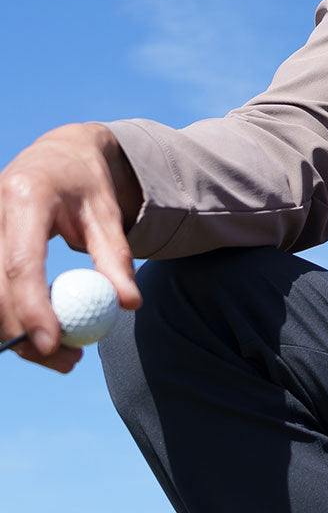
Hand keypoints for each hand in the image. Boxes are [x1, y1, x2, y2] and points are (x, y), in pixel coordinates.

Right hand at [0, 123, 141, 370]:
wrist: (56, 153)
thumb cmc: (86, 183)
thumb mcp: (108, 211)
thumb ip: (116, 256)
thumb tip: (128, 305)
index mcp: (28, 197)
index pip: (22, 263)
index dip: (33, 308)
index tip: (53, 344)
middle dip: (24, 333)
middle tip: (67, 361)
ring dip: (16, 333)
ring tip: (63, 353)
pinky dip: (11, 316)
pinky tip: (40, 329)